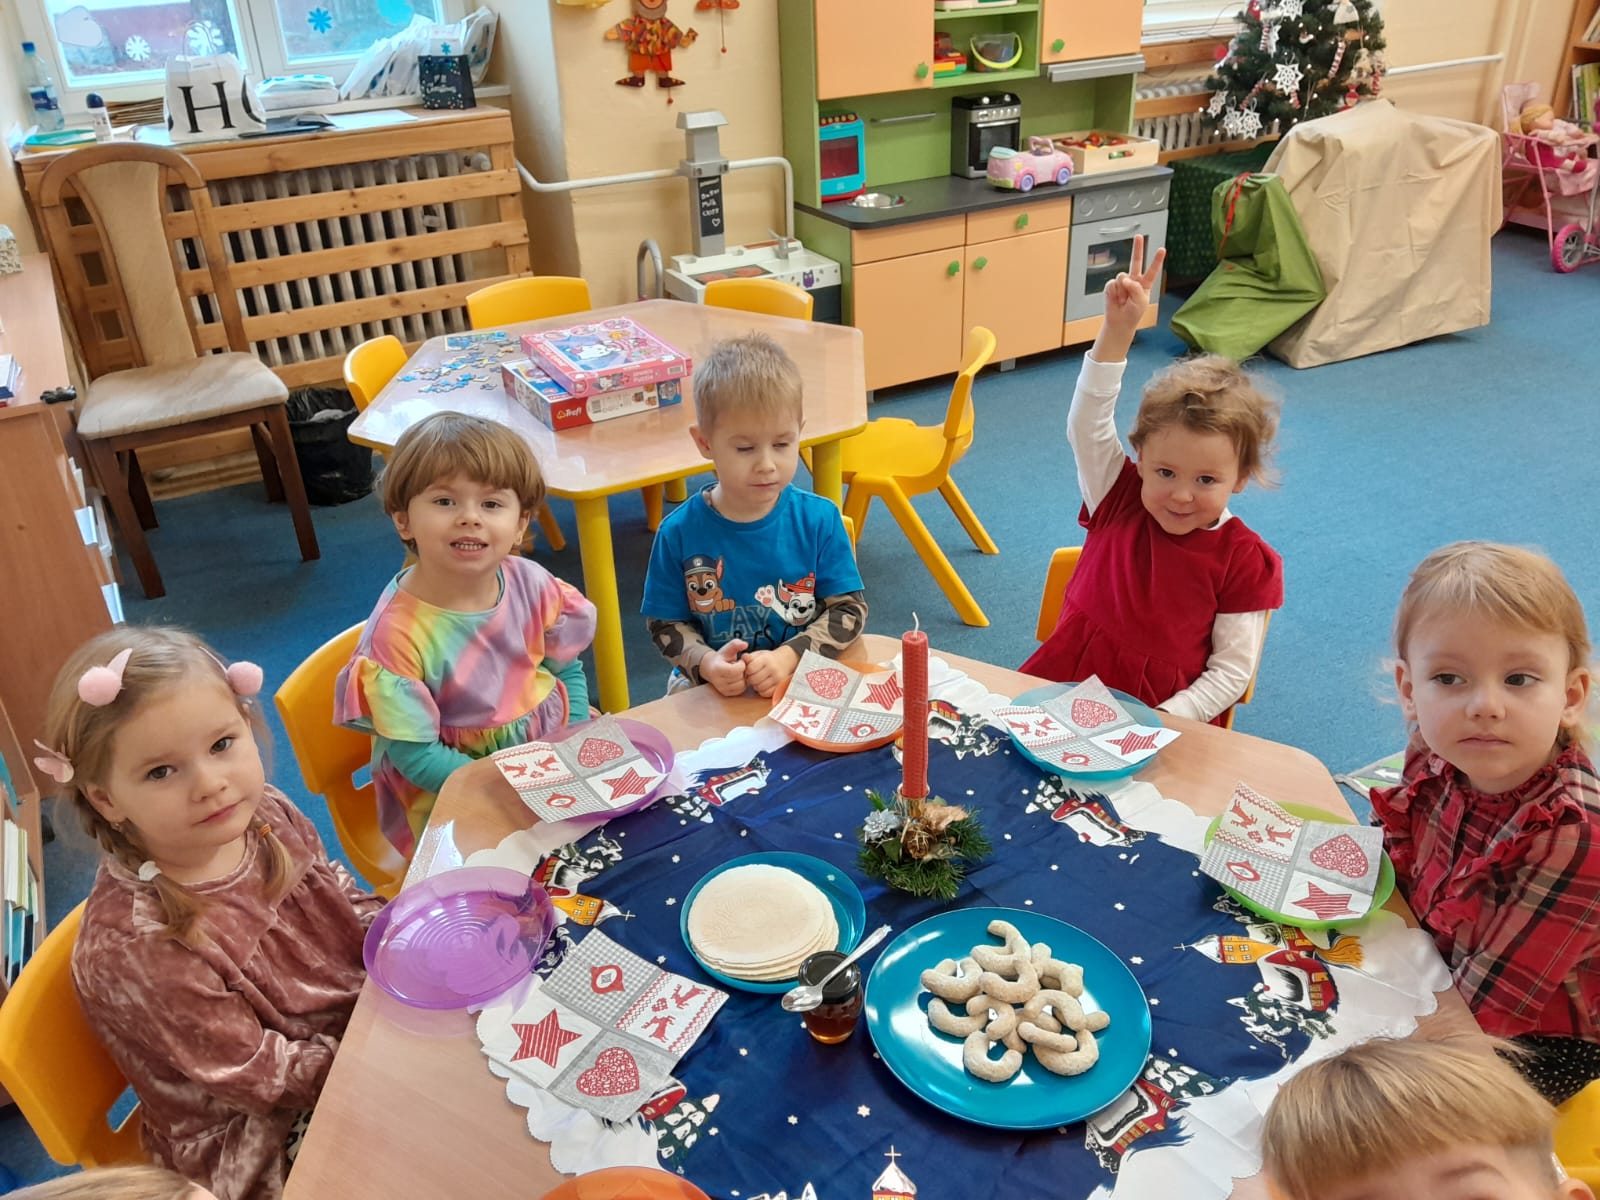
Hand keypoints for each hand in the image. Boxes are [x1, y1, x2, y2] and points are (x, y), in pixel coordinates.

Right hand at [700, 640, 747, 696]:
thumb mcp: (727, 648)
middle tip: (739, 666)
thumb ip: (736, 644)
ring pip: (742, 685)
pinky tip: (737, 678)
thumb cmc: (721, 657)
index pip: (736, 670)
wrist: (710, 668)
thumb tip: (745, 644)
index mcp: (717, 669)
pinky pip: (740, 690)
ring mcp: (721, 688)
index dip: (742, 664)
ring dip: (743, 678)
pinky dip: (742, 684)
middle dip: (743, 671)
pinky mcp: (725, 693)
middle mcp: (718, 681)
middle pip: (740, 677)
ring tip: (738, 672)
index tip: (740, 660)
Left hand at [744, 646, 798, 697]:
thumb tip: (743, 657)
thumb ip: (750, 657)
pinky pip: (766, 693)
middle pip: (754, 679)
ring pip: (759, 688)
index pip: (751, 668)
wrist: (785, 661)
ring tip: (757, 681)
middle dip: (750, 679)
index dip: (747, 670)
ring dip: (755, 686)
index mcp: (766, 659)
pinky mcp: (779, 686)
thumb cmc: (768, 659)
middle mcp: (772, 669)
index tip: (749, 670)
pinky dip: (762, 691)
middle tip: (751, 677)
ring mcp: (777, 678)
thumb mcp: (759, 654)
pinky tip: (762, 685)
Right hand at [1095, 235, 1166, 360]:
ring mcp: (1122, 283)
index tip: (1162, 249)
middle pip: (1136, 261)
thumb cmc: (1133, 313)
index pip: (1152, 270)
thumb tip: (1125, 279)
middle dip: (1137, 248)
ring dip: (1122, 289)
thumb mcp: (1141, 301)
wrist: (1119, 323)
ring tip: (1123, 300)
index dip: (1157, 260)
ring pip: (1122, 277)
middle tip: (1139, 237)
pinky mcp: (1112, 286)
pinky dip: (1114, 292)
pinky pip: (1112, 284)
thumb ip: (1136, 288)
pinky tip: (1116, 299)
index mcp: (1145, 284)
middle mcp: (1134, 280)